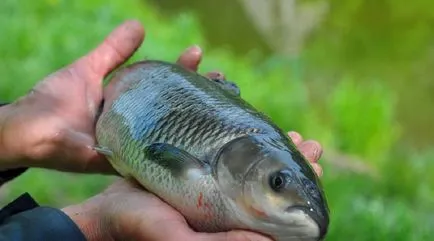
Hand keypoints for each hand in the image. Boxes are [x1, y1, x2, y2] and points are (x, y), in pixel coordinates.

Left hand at [0, 21, 241, 173]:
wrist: (31, 129)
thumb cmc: (56, 100)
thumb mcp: (90, 69)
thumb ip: (114, 50)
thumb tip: (139, 24)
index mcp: (131, 102)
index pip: (164, 84)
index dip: (183, 70)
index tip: (200, 55)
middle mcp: (138, 124)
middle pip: (174, 108)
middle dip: (199, 92)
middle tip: (221, 78)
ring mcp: (134, 144)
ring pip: (170, 133)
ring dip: (193, 122)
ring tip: (218, 105)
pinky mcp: (123, 162)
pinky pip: (151, 161)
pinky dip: (174, 155)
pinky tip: (198, 148)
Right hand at [62, 131, 322, 240]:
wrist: (106, 211)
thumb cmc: (140, 228)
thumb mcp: (181, 239)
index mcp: (228, 221)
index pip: (274, 205)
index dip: (299, 184)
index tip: (316, 161)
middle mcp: (224, 203)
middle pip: (267, 181)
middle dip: (289, 160)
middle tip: (308, 142)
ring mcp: (209, 184)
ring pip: (248, 162)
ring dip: (268, 144)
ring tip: (285, 130)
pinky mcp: (193, 169)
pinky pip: (222, 149)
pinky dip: (236, 131)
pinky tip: (243, 118)